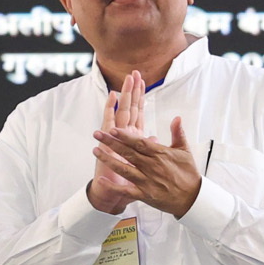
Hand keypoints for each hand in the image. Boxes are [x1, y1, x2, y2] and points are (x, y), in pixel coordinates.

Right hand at [85, 70, 147, 214]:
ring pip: (121, 110)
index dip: (140, 98)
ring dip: (124, 95)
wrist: (109, 191)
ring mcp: (115, 136)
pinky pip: (109, 121)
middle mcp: (123, 134)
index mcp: (132, 138)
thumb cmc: (125, 179)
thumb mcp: (142, 164)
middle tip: (134, 73)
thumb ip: (149, 150)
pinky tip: (112, 96)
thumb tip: (155, 139)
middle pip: (129, 107)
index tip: (143, 82)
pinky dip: (111, 108)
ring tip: (127, 79)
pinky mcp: (108, 140)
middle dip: (132, 91)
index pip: (137, 112)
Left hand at [91, 73, 201, 216]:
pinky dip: (113, 186)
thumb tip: (176, 117)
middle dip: (111, 143)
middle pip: (128, 153)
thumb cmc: (188, 173)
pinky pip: (126, 191)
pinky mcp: (144, 195)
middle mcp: (152, 167)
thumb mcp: (185, 151)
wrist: (193, 198)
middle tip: (97, 134)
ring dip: (108, 160)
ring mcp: (147, 181)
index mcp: (161, 155)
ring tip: (95, 151)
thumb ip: (178, 133)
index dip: (125, 136)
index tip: (112, 129)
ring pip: (124, 169)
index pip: (139, 143)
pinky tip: (100, 180)